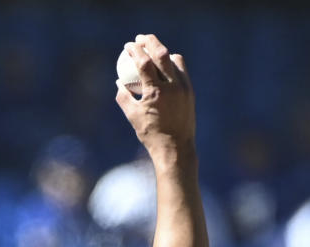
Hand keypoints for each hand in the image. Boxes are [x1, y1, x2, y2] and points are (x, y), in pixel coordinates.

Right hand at [115, 34, 195, 157]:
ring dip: (163, 51)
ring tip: (153, 50)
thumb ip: (124, 97)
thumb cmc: (150, 133)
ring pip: (175, 60)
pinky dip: (172, 64)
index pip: (144, 63)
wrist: (175, 147)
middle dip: (150, 42)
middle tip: (141, 38)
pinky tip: (165, 65)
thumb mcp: (132, 116)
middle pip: (162, 54)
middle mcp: (172, 86)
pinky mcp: (190, 90)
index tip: (128, 45)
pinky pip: (181, 70)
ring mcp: (184, 87)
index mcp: (156, 92)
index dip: (135, 51)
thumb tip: (119, 82)